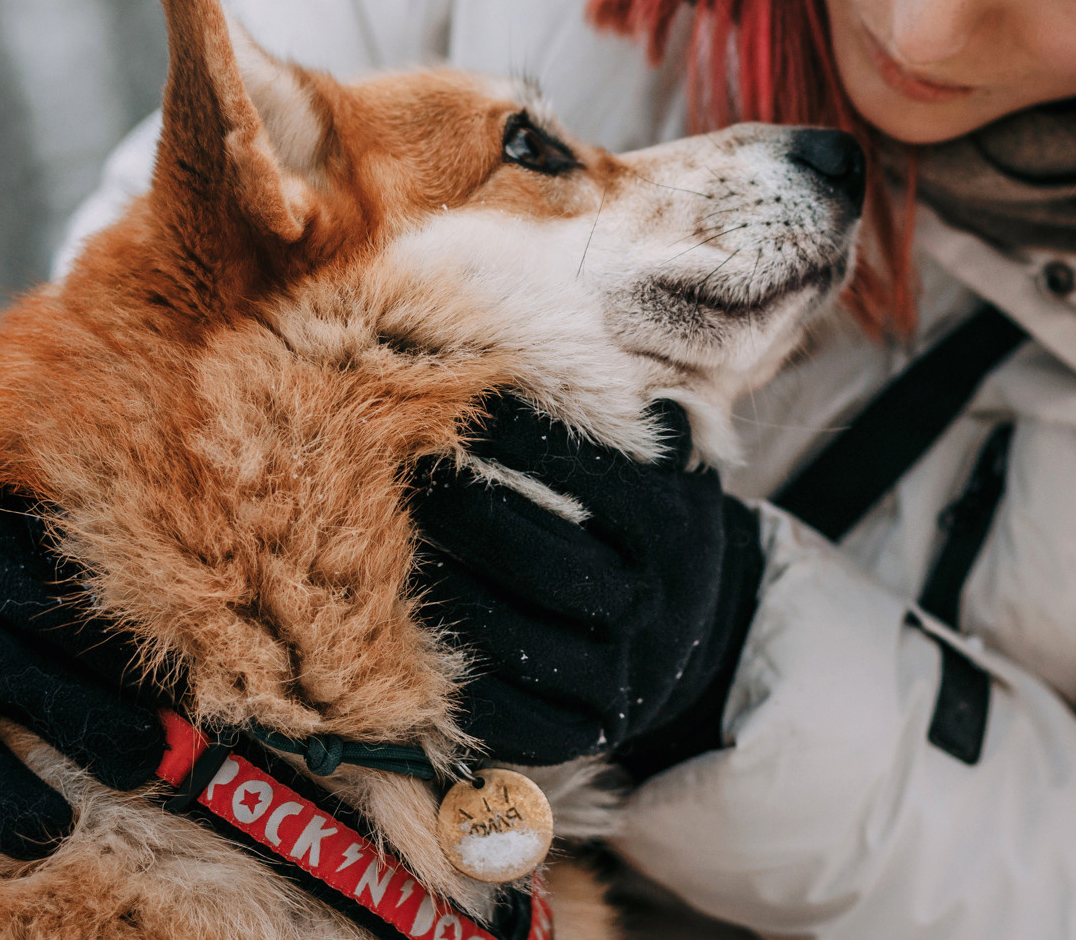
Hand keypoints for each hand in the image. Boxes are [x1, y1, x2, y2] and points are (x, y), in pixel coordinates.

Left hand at [409, 395, 763, 772]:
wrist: (695, 638)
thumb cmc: (645, 528)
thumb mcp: (660, 465)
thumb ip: (621, 418)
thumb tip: (550, 343)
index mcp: (673, 526)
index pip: (591, 476)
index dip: (519, 438)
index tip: (453, 397)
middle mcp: (655, 603)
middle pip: (546, 561)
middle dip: (463, 517)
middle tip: (398, 474)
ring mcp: (623, 676)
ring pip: (517, 640)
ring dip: (443, 597)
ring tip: (380, 554)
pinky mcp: (588, 732)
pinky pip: (513, 720)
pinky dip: (453, 689)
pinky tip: (402, 645)